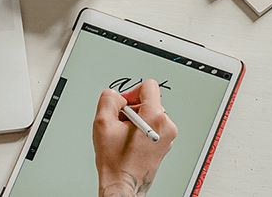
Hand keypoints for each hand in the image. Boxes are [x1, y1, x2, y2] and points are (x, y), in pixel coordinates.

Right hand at [93, 79, 176, 196]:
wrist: (123, 184)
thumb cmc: (115, 160)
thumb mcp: (103, 122)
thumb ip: (108, 99)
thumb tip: (116, 96)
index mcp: (155, 117)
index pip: (149, 86)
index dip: (132, 92)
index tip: (124, 105)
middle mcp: (167, 126)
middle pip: (149, 101)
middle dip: (132, 108)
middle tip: (120, 124)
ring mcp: (168, 136)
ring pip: (150, 114)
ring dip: (136, 120)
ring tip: (124, 136)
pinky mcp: (165, 143)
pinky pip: (153, 126)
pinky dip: (141, 129)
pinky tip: (130, 142)